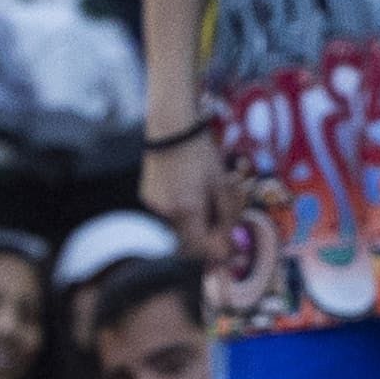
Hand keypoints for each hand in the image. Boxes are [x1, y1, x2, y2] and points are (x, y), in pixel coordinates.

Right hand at [144, 128, 221, 258]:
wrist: (170, 128)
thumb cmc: (201, 154)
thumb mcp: (222, 185)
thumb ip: (227, 217)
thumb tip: (230, 245)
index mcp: (188, 210)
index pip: (203, 248)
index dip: (219, 249)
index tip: (232, 245)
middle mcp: (168, 213)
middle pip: (192, 240)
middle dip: (209, 235)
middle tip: (223, 221)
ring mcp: (154, 206)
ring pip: (180, 228)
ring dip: (195, 222)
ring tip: (206, 198)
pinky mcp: (147, 198)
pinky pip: (169, 214)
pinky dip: (182, 211)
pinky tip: (189, 190)